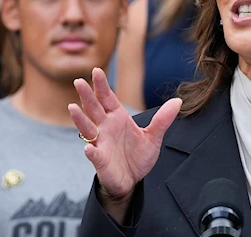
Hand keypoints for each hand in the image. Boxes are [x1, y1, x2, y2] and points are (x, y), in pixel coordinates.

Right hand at [69, 68, 181, 202]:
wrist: (132, 180)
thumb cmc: (138, 156)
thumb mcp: (153, 136)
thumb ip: (163, 119)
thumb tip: (178, 101)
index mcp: (117, 118)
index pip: (107, 98)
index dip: (101, 85)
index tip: (96, 70)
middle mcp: (106, 128)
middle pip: (94, 109)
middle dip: (87, 95)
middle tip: (79, 81)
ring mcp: (101, 143)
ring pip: (88, 129)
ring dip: (80, 119)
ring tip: (72, 107)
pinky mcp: (101, 160)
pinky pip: (94, 155)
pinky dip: (91, 151)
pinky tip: (89, 148)